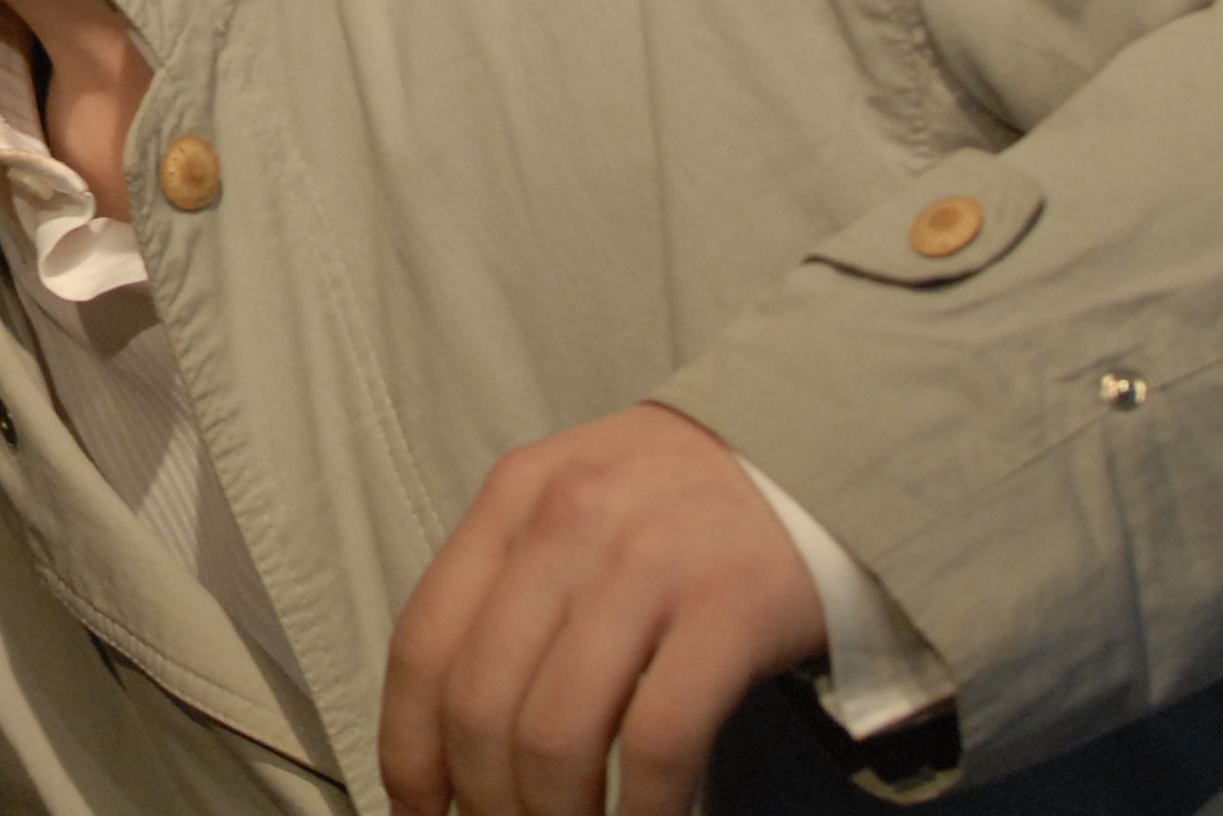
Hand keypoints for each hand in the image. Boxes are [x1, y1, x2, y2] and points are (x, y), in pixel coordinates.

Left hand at [380, 404, 825, 815]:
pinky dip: (643, 808)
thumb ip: (509, 584)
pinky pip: (658, 742)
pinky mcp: (730, 610)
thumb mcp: (571, 500)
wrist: (816, 444)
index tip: (414, 809)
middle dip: (481, 798)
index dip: (407, 747)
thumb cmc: (678, 497)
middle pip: (481, 702)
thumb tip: (450, 722)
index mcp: (512, 498)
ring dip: (551, 815)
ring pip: (556, 734)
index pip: (422, 643)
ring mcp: (647, 564)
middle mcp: (565, 523)